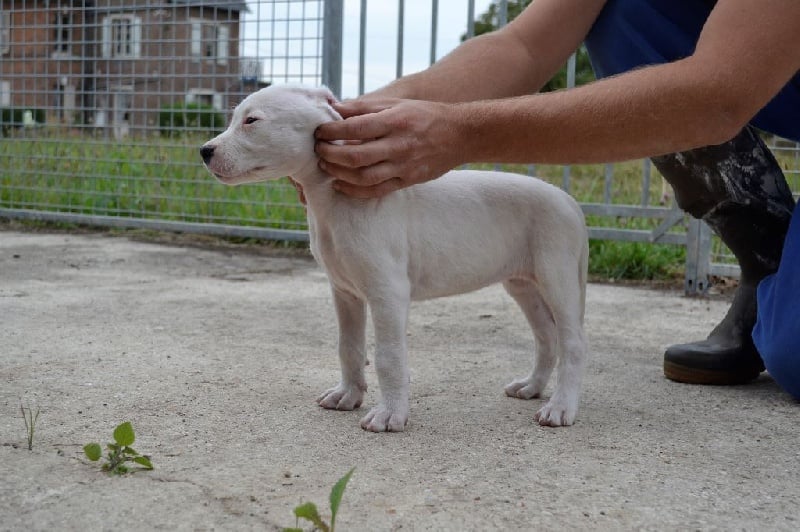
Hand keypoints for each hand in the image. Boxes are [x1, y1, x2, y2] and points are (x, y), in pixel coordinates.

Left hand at [314, 98, 463, 197]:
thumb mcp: (395, 103)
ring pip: (363, 177)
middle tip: (318, 151)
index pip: (354, 128)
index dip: (331, 131)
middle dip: (330, 154)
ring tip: (326, 167)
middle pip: (355, 156)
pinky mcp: (407, 181)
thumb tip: (333, 109)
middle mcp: (398, 145)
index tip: (319, 132)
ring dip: (339, 173)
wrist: (460, 134)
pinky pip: (376, 191)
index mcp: (394, 121)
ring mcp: (403, 166)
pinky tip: (340, 185)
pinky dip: (354, 191)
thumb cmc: (424, 115)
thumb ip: (364, 107)